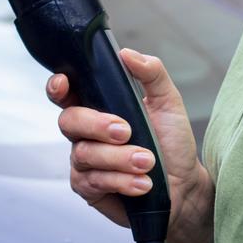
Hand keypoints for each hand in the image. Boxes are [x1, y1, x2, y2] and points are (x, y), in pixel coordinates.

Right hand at [49, 48, 213, 242]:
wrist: (185, 185)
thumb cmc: (172, 143)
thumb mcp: (168, 102)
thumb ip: (151, 74)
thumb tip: (127, 54)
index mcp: (99, 106)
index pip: (67, 92)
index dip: (58, 86)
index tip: (64, 83)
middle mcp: (85, 133)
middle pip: (69, 121)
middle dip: (97, 125)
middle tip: (127, 131)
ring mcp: (84, 162)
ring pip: (84, 154)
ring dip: (119, 158)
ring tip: (147, 162)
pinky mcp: (89, 189)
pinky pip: (93, 181)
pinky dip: (121, 181)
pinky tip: (142, 183)